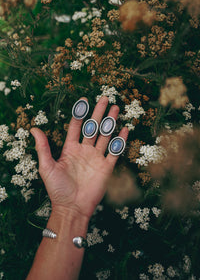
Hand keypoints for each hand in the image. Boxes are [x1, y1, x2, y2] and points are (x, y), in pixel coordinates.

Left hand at [30, 97, 128, 218]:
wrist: (72, 207)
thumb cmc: (57, 189)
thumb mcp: (47, 167)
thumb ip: (43, 147)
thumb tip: (33, 128)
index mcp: (70, 149)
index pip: (76, 127)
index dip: (80, 113)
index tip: (84, 100)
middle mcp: (84, 151)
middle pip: (93, 127)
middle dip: (99, 113)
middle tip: (105, 99)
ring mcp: (96, 158)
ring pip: (105, 136)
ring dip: (111, 122)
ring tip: (116, 108)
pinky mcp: (106, 167)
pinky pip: (115, 151)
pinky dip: (120, 141)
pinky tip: (124, 129)